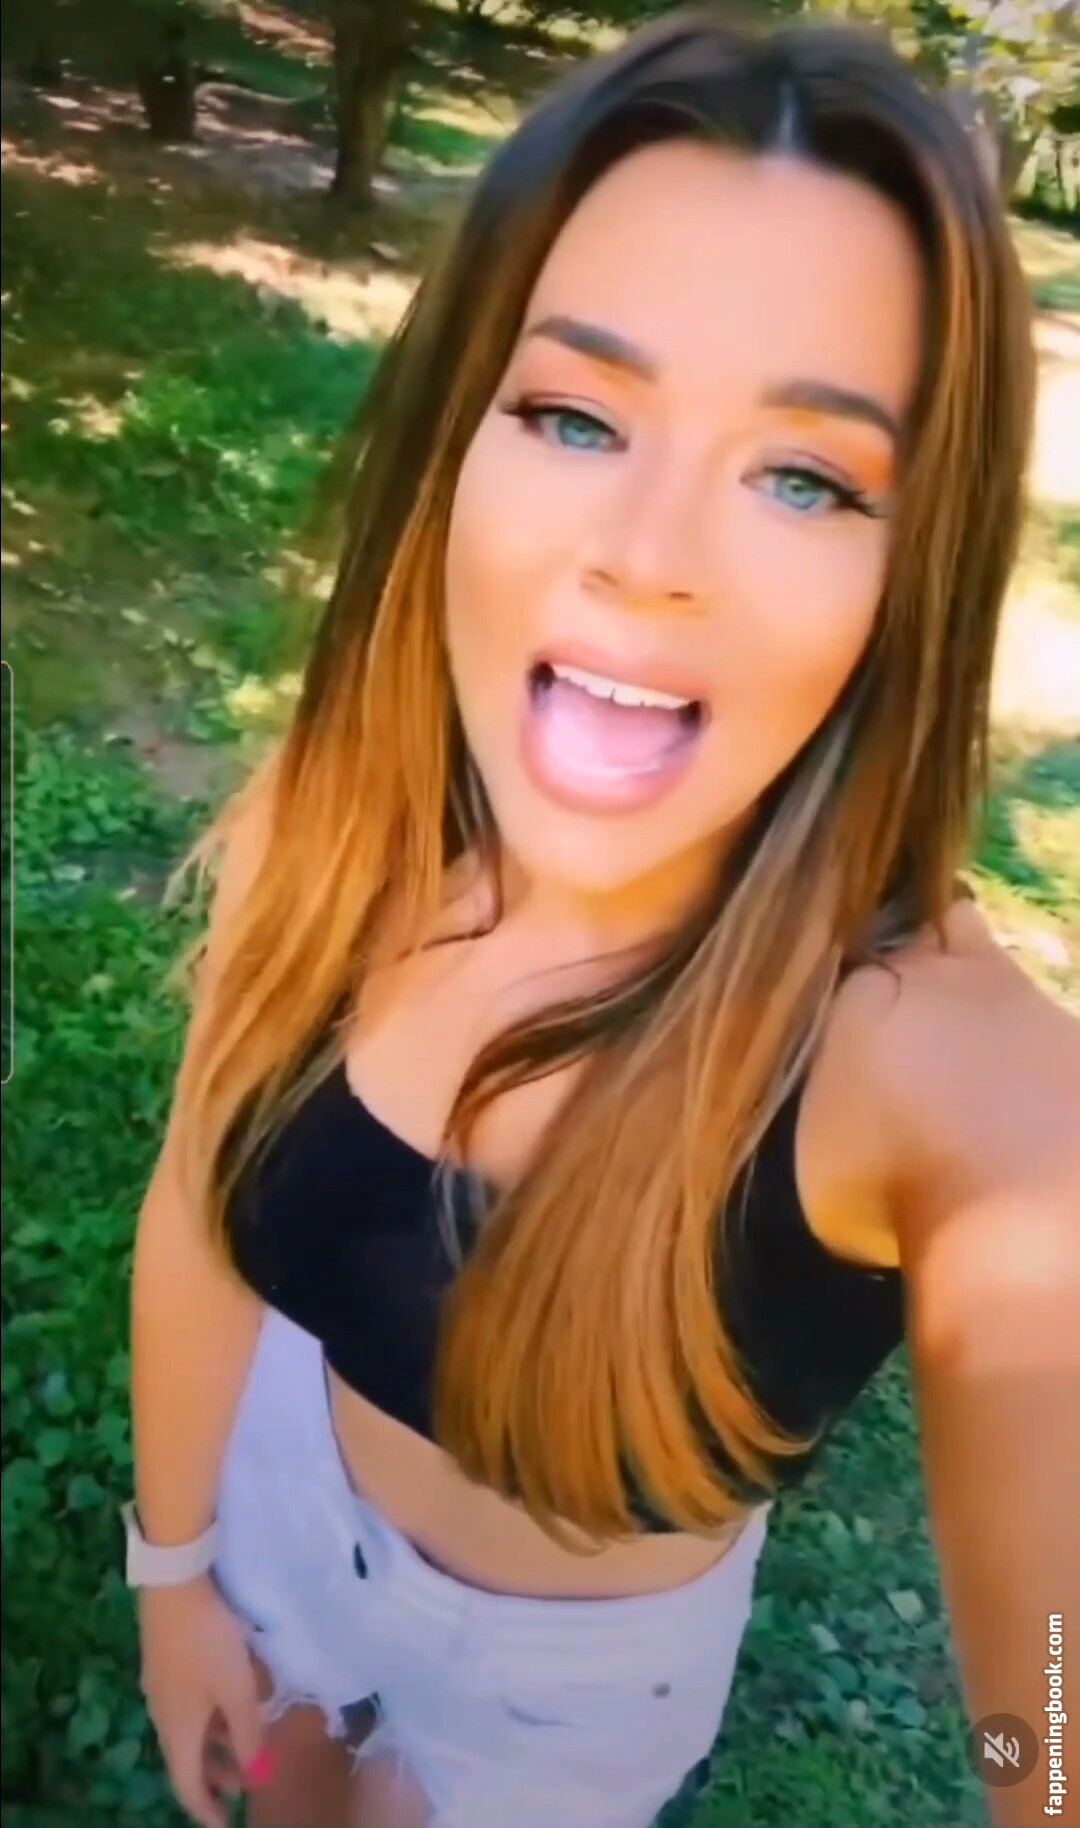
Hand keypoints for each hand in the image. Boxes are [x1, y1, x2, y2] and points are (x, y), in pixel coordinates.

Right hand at [138, 1575, 264, 1827]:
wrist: (174, 1585)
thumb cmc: (209, 1643)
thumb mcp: (237, 1691)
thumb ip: (248, 1735)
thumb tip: (257, 1776)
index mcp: (177, 1731)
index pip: (187, 1786)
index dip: (206, 1810)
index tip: (227, 1825)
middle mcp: (163, 1716)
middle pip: (187, 1759)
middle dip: (216, 1776)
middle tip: (245, 1785)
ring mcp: (161, 1688)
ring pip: (189, 1731)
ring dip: (216, 1745)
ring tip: (246, 1745)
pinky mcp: (166, 1663)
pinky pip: (188, 1708)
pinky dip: (210, 1719)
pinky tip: (231, 1702)